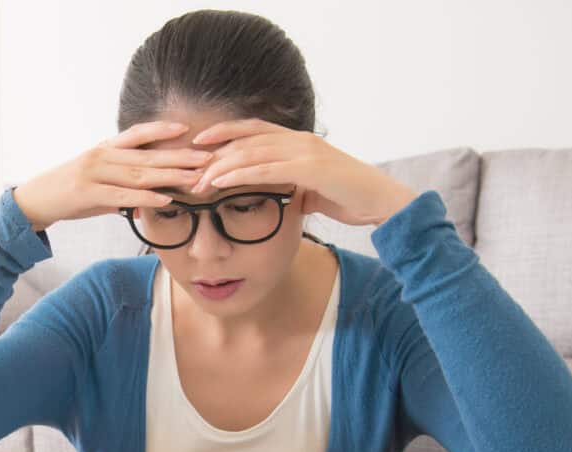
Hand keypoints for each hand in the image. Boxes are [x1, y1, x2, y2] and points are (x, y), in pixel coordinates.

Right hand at [12, 121, 212, 231]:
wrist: (35, 202)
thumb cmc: (69, 194)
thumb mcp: (97, 185)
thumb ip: (122, 188)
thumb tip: (148, 199)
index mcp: (105, 149)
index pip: (137, 134)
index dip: (162, 130)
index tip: (187, 130)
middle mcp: (101, 156)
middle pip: (147, 154)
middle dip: (179, 156)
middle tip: (205, 158)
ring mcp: (94, 173)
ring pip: (139, 173)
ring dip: (170, 176)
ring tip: (194, 178)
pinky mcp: (88, 193)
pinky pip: (123, 194)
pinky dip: (147, 197)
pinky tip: (166, 199)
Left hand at [190, 119, 418, 225]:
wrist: (382, 202)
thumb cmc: (349, 197)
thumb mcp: (312, 190)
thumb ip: (292, 187)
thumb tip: (278, 197)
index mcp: (298, 141)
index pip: (253, 129)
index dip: (224, 133)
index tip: (197, 142)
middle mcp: (299, 140)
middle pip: (246, 139)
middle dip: (214, 152)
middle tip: (188, 168)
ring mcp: (305, 152)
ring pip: (252, 153)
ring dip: (221, 166)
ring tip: (197, 180)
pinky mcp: (310, 169)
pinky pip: (267, 170)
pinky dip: (239, 175)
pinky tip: (220, 183)